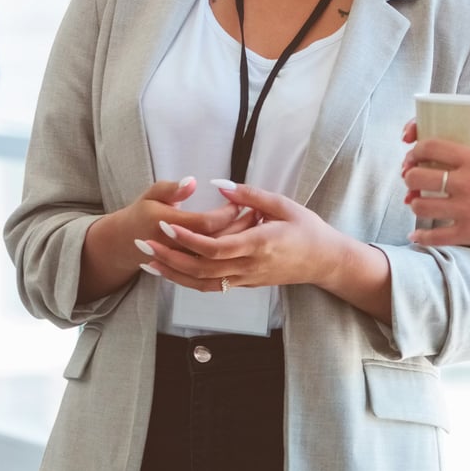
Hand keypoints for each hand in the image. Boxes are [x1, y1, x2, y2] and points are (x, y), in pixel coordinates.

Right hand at [79, 177, 256, 300]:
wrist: (125, 245)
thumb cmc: (141, 214)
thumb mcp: (152, 195)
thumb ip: (172, 189)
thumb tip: (192, 182)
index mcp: (166, 225)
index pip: (206, 224)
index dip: (226, 213)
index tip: (238, 201)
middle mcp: (176, 248)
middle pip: (216, 242)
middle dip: (239, 228)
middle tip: (256, 213)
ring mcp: (182, 263)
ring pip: (218, 257)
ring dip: (238, 242)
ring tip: (253, 225)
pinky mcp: (188, 272)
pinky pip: (214, 267)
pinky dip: (231, 255)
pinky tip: (242, 242)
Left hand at [134, 182, 346, 292]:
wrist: (324, 261)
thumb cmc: (307, 229)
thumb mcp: (283, 205)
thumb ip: (249, 196)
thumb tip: (219, 183)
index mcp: (259, 244)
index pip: (215, 247)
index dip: (188, 238)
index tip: (166, 224)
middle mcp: (249, 266)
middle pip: (202, 269)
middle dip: (170, 257)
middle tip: (144, 243)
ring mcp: (246, 279)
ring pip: (203, 283)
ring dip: (173, 274)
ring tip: (148, 262)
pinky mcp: (245, 284)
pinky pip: (212, 287)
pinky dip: (188, 281)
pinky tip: (171, 272)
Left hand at [400, 139, 469, 254]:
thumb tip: (469, 163)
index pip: (432, 146)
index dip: (416, 151)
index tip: (414, 156)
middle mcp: (467, 181)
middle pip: (418, 176)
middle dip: (410, 178)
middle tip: (412, 181)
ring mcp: (467, 208)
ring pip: (421, 206)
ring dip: (414, 205)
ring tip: (417, 205)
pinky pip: (436, 236)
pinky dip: (421, 238)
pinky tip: (416, 237)